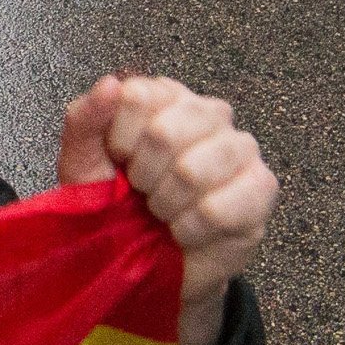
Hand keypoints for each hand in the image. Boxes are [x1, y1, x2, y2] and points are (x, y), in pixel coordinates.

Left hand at [58, 76, 276, 344]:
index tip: (119, 162)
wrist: (145, 261)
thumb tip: (110, 83)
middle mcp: (209, 112)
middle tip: (142, 192)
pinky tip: (186, 230)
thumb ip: (84, 120)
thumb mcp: (83, 162)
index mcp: (164, 96)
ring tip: (163, 212)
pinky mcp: (262, 187)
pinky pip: (218, 209)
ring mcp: (242, 147)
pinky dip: (190, 229)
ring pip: (193, 172)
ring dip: (165, 205)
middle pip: (165, 133)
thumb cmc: (114, 204)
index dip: (118, 141)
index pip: (137, 97)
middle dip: (142, 176)